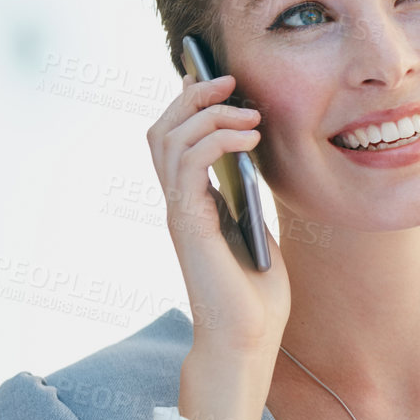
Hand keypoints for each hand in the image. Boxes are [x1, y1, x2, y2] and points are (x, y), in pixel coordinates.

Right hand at [146, 72, 290, 419]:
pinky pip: (188, 166)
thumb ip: (247, 196)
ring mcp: (179, 213)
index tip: (221, 80)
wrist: (249, 339)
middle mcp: (178, 203)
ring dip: (208, 114)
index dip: (190, 103)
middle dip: (192, 96)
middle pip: (162, 130)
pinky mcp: (189, 225)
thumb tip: (255, 156)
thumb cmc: (256, 293)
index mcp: (193, 202)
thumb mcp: (257, 229)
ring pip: (169, 140)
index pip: (175, 139)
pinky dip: (215, 140)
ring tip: (248, 112)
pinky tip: (248, 138)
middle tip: (228, 80)